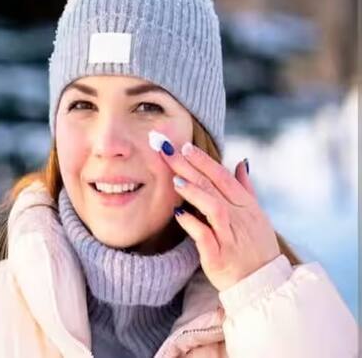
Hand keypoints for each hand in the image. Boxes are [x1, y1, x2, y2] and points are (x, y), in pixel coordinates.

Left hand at [161, 141, 280, 291]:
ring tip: (175, 180)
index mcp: (246, 206)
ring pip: (213, 209)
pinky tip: (179, 215)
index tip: (184, 145)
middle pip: (213, 187)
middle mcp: (239, 219)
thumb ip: (246, 188)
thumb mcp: (257, 215)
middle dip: (190, 166)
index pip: (223, 177)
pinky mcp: (220, 258)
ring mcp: (231, 238)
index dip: (204, 160)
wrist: (263, 285)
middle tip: (168, 151)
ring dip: (194, 193)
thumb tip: (242, 162)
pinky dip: (193, 226)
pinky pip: (206, 239)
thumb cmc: (256, 247)